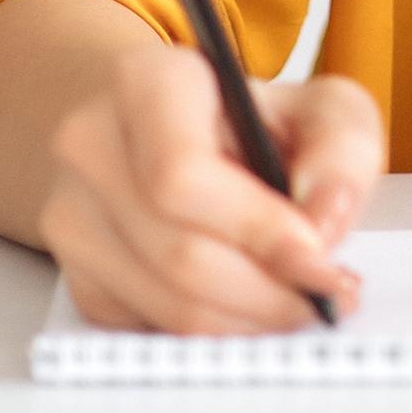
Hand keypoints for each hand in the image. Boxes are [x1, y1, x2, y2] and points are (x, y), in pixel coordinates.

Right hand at [31, 35, 383, 332]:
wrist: (170, 134)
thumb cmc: (251, 121)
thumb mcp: (322, 107)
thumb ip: (341, 151)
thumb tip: (323, 220)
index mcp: (148, 82)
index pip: (182, 174)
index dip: (257, 228)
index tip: (318, 257)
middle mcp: (91, 144)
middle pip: (178, 253)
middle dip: (268, 290)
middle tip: (328, 294)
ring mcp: (70, 215)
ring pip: (165, 303)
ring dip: (249, 319)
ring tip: (301, 297)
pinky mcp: (77, 274)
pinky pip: (151, 328)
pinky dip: (216, 330)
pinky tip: (253, 303)